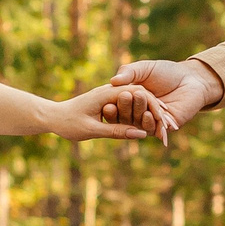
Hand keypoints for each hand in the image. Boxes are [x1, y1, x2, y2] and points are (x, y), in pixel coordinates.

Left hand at [44, 84, 175, 142]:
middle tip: (173, 126)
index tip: (167, 122)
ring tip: (166, 127)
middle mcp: (110, 91)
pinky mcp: (108, 102)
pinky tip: (149, 125)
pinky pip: (129, 107)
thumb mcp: (92, 130)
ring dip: (151, 113)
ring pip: (137, 101)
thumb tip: (140, 134)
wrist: (52, 116)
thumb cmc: (68, 124)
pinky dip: (141, 115)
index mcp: (107, 93)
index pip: (139, 97)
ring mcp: (110, 96)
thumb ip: (116, 131)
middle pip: (142, 97)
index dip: (155, 110)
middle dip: (158, 111)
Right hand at [106, 58, 222, 136]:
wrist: (190, 79)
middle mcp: (136, 113)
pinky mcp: (163, 128)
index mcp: (129, 100)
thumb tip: (112, 80)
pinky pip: (152, 129)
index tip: (107, 100)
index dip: (111, 105)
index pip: (115, 106)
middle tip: (125, 95)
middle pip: (125, 115)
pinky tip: (148, 114)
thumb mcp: (144, 68)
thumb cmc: (166, 72)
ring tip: (138, 97)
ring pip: (137, 123)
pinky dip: (149, 123)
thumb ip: (129, 72)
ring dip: (136, 112)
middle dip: (125, 105)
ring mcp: (149, 121)